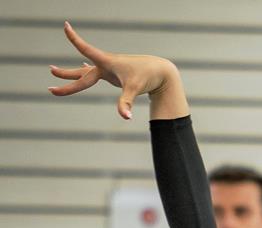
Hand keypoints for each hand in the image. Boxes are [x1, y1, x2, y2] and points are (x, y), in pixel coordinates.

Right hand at [48, 22, 183, 119]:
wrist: (161, 72)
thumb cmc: (148, 77)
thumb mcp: (135, 89)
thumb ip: (127, 103)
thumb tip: (125, 117)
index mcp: (107, 62)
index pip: (86, 49)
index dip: (75, 39)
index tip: (66, 26)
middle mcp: (105, 64)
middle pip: (81, 73)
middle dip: (65, 75)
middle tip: (50, 71)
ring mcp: (109, 69)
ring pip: (86, 73)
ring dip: (71, 74)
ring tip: (54, 70)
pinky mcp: (114, 73)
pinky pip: (96, 73)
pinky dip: (87, 72)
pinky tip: (82, 68)